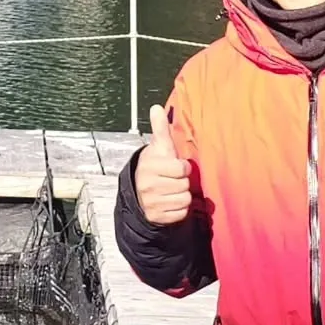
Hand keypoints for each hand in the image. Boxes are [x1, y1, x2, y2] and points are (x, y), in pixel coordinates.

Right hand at [135, 104, 195, 226]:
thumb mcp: (158, 147)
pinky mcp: (156, 217)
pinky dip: (179, 209)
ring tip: (172, 190)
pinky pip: (181, 213)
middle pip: (184, 185)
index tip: (177, 166)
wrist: (139, 191)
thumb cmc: (155, 166)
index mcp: (150, 166)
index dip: (183, 166)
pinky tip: (170, 202)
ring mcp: (151, 203)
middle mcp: (148, 185)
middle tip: (173, 179)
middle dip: (182, 182)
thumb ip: (160, 129)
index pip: (181, 168)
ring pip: (184, 200)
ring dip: (182, 195)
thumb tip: (156, 107)